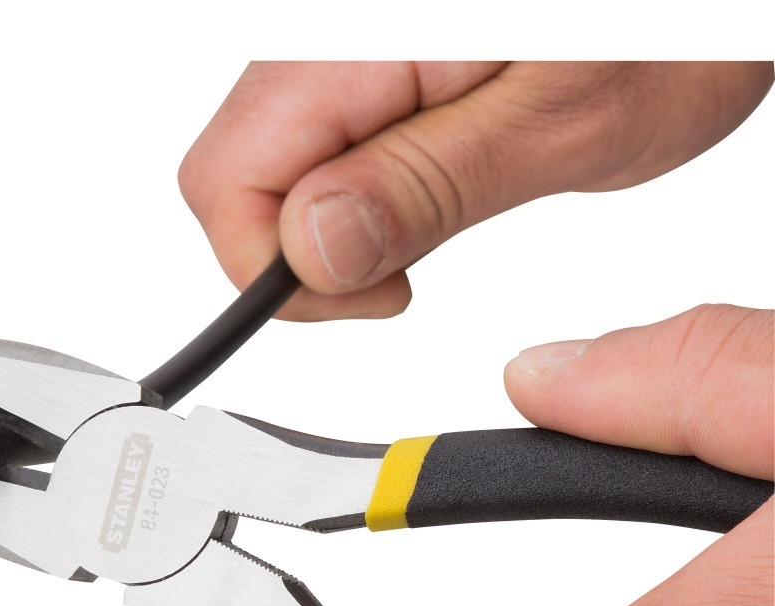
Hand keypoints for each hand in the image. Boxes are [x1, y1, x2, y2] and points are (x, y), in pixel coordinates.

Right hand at [179, 62, 771, 319]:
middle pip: (231, 176)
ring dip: (332, 223)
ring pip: (271, 166)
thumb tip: (311, 253)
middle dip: (298, 255)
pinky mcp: (363, 63)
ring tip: (436, 204)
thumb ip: (423, 187)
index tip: (380, 291)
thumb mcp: (558, 126)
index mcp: (357, 40)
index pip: (225, 183)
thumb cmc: (668, 25)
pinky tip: (425, 177)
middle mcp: (327, 33)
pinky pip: (317, 143)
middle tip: (404, 263)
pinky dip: (356, 189)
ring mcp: (338, 47)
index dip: (280, 270)